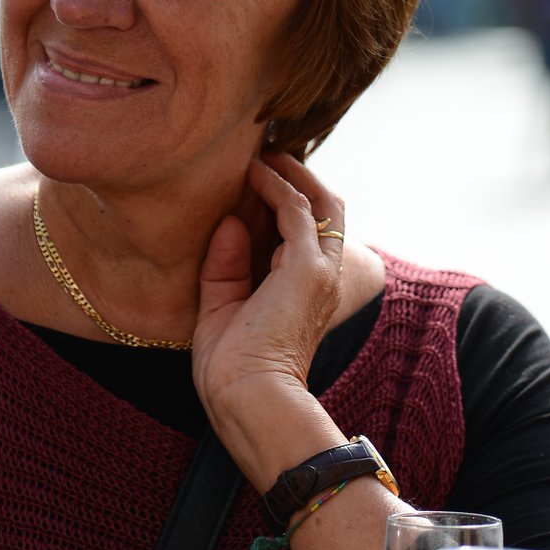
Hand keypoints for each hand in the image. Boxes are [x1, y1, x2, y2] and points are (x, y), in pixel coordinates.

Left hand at [191, 153, 345, 474]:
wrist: (248, 398)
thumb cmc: (232, 369)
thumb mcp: (221, 307)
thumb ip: (226, 264)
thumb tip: (230, 220)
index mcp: (305, 291)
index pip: (308, 233)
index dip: (287, 200)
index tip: (256, 176)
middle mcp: (322, 277)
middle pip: (328, 211)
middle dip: (301, 178)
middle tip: (269, 153)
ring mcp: (319, 271)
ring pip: (320, 203)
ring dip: (292, 173)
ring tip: (264, 151)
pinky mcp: (307, 267)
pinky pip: (296, 209)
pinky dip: (276, 185)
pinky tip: (253, 171)